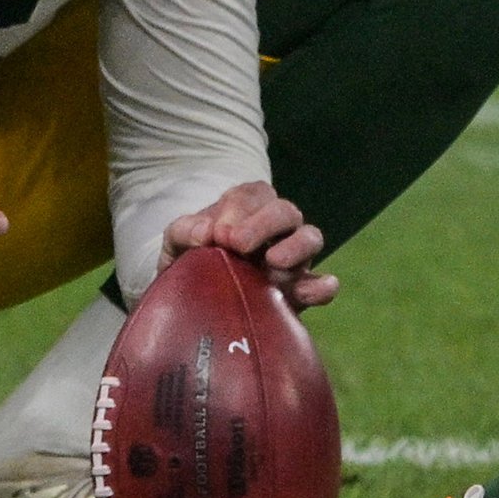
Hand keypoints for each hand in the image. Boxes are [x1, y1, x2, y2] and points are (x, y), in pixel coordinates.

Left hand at [161, 178, 336, 308]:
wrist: (190, 302)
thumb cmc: (188, 262)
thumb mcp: (176, 244)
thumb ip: (183, 231)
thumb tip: (205, 233)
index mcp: (246, 208)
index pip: (252, 195)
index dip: (238, 210)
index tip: (219, 233)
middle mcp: (275, 228)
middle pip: (285, 211)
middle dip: (264, 224)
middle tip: (237, 245)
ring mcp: (291, 258)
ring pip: (310, 238)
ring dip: (296, 248)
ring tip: (274, 264)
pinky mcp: (298, 291)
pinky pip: (320, 283)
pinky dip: (322, 286)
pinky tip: (314, 292)